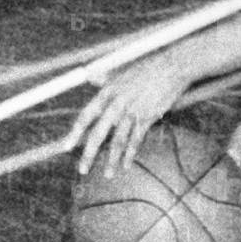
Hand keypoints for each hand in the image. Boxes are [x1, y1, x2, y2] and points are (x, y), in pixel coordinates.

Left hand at [71, 52, 189, 176]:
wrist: (173, 66)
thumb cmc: (149, 67)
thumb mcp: (123, 71)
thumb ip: (106, 77)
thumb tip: (92, 77)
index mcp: (108, 91)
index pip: (86, 115)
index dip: (75, 132)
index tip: (67, 146)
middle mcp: (118, 102)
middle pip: (99, 133)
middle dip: (89, 154)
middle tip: (83, 169)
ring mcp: (133, 110)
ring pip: (118, 141)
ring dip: (112, 160)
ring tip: (108, 175)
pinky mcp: (148, 116)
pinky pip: (136, 139)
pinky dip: (131, 154)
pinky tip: (127, 164)